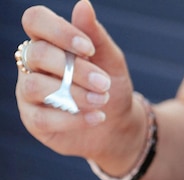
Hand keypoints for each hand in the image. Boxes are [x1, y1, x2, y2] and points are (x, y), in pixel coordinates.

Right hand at [15, 0, 140, 165]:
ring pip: (35, 86)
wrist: (116, 125)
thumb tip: (83, 5)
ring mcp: (28, 92)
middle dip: (74, 69)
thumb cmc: (109, 86)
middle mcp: (31, 63)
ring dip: (73, 94)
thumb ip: (95, 36)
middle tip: (103, 83)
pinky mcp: (33, 121)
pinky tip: (98, 117)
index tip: (89, 50)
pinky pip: (43, 118)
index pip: (35, 20)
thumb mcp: (110, 60)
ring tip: (101, 100)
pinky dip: (73, 119)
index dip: (59, 31)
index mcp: (47, 40)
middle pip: (37, 54)